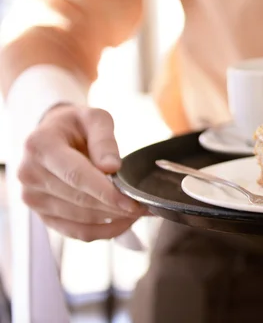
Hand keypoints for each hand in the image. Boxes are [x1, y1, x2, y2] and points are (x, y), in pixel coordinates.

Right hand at [17, 104, 145, 241]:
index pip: (76, 176)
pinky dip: (104, 231)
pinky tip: (124, 222)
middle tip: (145, 205)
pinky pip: (77, 232)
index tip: (131, 202)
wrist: (55, 134)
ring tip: (139, 211)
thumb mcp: (95, 118)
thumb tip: (111, 167)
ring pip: (81, 219)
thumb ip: (104, 139)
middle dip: (116, 207)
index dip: (105, 192)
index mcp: (41, 146)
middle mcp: (30, 174)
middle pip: (80, 200)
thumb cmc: (77, 125)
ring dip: (114, 219)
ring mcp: (33, 198)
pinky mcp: (42, 215)